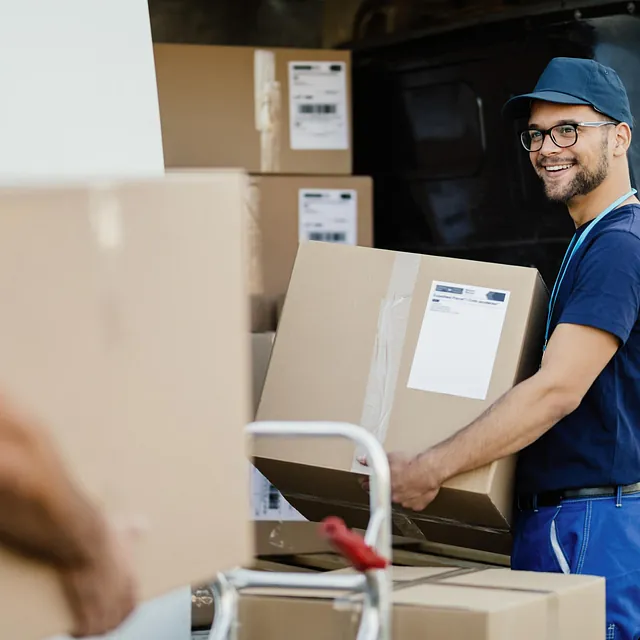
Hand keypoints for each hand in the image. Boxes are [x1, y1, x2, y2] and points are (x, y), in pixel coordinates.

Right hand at [60, 518, 139, 637]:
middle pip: (117, 620)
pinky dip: (80, 631)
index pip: (132, 606)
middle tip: (99, 625)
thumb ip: (135, 530)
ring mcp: (103, 600)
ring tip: (86, 630)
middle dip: (109, 624)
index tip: (117, 615)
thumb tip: (144, 524)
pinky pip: (86, 628)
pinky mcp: (85, 603)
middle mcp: (120, 593)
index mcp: (130, 579)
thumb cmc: (104, 531)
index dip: (124, 613)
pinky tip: (74, 631)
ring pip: (102, 627)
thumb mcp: (125, 529)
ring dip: (94, 630)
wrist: (87, 537)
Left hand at [359, 451, 442, 511]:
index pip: (369, 487)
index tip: (366, 481)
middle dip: (387, 487)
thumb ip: (373, 461)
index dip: (367, 483)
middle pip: (385, 493)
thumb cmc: (410, 464)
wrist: (428, 470)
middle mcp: (393, 497)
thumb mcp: (389, 457)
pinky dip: (413, 497)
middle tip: (393, 478)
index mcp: (383, 486)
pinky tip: (416, 489)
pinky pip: (413, 503)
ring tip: (407, 481)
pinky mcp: (417, 506)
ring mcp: (405, 503)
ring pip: (400, 499)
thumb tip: (362, 460)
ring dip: (401, 492)